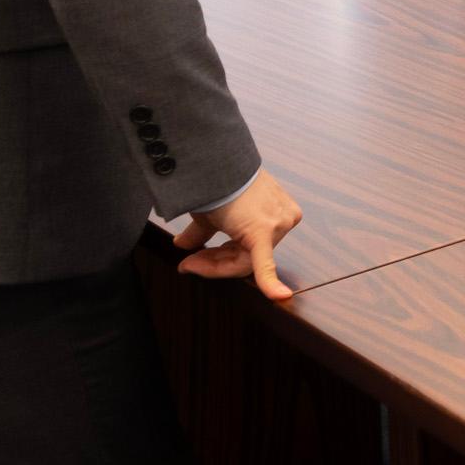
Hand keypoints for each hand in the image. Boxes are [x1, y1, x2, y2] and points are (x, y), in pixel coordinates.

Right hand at [173, 169, 303, 300]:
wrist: (213, 166)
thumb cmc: (215, 183)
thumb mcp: (212, 212)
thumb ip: (202, 231)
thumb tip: (182, 245)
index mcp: (276, 214)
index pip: (245, 250)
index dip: (215, 259)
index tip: (190, 261)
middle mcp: (282, 220)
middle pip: (243, 257)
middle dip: (211, 262)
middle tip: (187, 264)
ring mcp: (277, 225)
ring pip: (243, 260)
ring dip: (213, 263)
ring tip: (189, 262)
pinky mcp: (265, 231)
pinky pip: (265, 264)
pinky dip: (270, 283)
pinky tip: (280, 297)